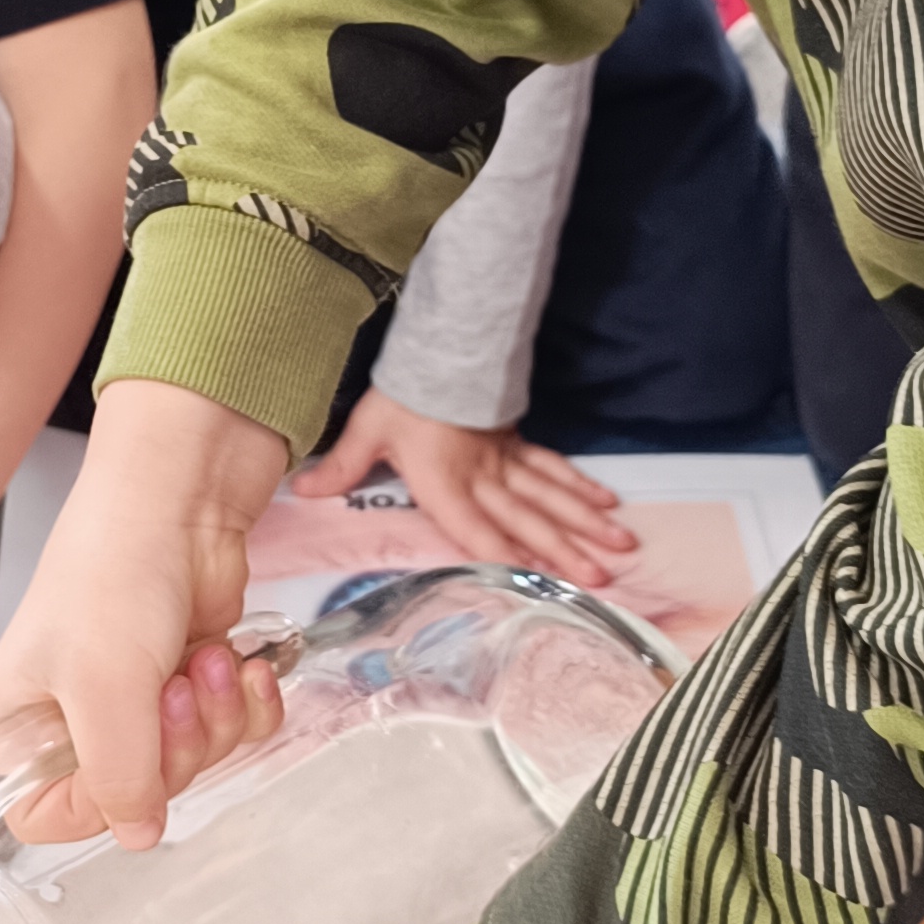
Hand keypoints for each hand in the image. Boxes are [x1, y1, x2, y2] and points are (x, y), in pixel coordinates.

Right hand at [0, 378, 290, 848]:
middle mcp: (78, 713)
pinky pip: (232, 728)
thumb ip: (117, 777)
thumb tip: (138, 837)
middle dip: (176, 746)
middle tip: (179, 689)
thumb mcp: (102, 687)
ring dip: (216, 717)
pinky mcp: (195, 672)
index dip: (92, 808)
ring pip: (192, 761)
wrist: (182, 495)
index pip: (43, 812)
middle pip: (135, 791)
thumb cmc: (116, 575)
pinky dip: (247, 703)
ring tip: (212, 661)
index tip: (130, 771)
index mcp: (25, 720)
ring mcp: (141, 694)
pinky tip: (245, 663)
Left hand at [293, 388, 637, 585]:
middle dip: (566, 549)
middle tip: (602, 575)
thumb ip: (342, 465)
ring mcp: (505, 460)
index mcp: (446, 482)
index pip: (477, 529)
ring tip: (620, 544)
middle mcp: (482, 477)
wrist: (437, 344)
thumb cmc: (402, 393)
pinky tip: (606, 503)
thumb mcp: (367, 428)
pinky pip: (551, 468)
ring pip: (550, 495)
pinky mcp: (515, 442)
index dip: (508, 556)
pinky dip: (579, 487)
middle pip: (529, 518)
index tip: (541, 580)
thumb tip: (302, 492)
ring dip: (585, 522)